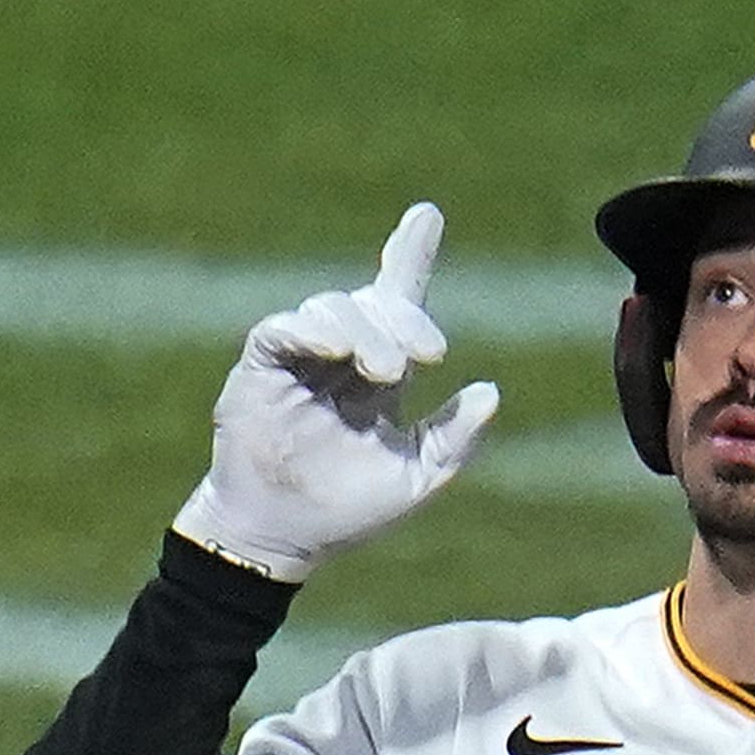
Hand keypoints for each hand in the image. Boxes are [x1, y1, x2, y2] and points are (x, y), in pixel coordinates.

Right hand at [172, 204, 498, 581]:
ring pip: (334, 308)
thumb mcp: (416, 479)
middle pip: (375, 302)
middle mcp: (343, 356)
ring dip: (365, 332)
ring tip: (384, 373)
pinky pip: (285, 327)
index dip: (410, 257)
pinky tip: (335, 349)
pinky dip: (313, 329)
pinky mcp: (263, 364)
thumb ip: (453, 438)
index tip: (427, 217)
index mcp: (380, 374)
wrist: (286, 537)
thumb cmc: (349, 511)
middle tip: (428, 355)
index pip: (398, 304)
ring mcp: (301, 357)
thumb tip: (491, 392)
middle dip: (405, 318)